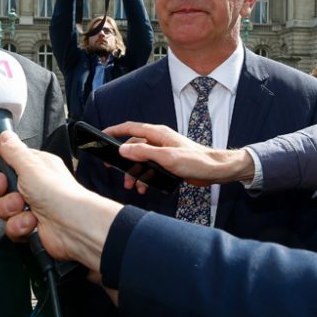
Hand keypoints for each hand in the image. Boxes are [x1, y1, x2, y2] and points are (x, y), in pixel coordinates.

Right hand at [0, 131, 119, 270]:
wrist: (74, 226)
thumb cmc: (60, 194)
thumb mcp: (31, 166)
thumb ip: (14, 151)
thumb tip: (4, 135)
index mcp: (37, 167)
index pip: (10, 163)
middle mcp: (35, 186)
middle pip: (2, 188)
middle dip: (2, 190)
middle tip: (11, 189)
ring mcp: (32, 207)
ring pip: (5, 208)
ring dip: (11, 210)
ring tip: (25, 208)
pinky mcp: (31, 226)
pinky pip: (11, 226)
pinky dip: (19, 226)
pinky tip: (31, 223)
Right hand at [104, 122, 254, 193]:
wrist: (215, 170)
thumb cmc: (196, 161)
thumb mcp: (167, 158)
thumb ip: (144, 153)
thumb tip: (123, 149)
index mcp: (158, 134)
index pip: (130, 128)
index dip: (114, 131)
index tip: (100, 136)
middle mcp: (159, 140)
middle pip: (133, 147)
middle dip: (123, 161)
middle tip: (112, 171)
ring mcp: (163, 151)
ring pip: (141, 160)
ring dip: (134, 173)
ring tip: (132, 187)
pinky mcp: (168, 162)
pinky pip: (150, 168)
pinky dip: (145, 177)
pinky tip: (145, 188)